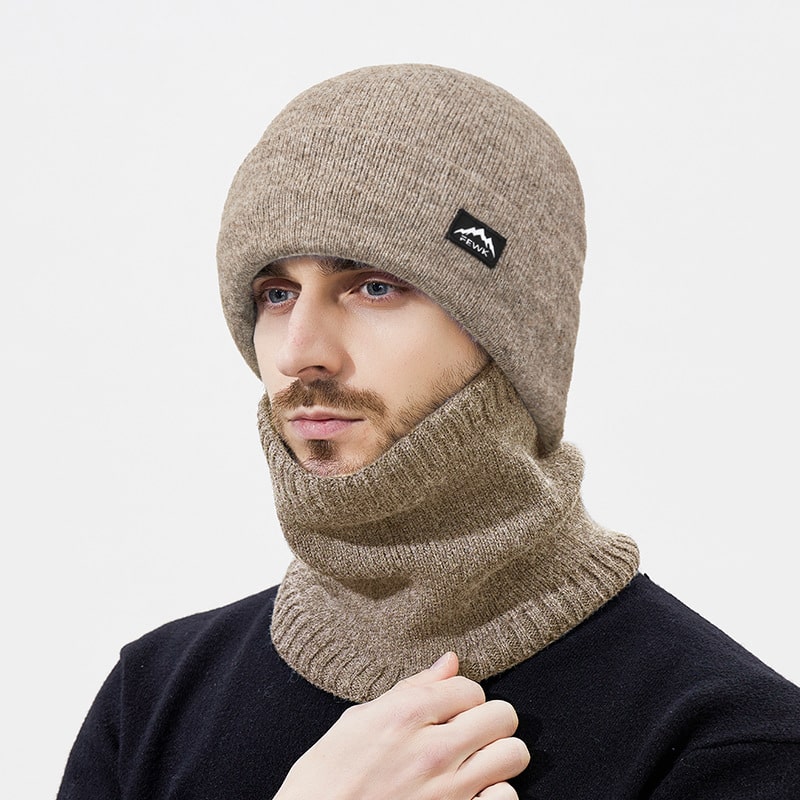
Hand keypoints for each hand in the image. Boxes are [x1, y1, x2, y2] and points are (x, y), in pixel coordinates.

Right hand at [273, 652, 528, 799]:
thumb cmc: (325, 777)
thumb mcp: (358, 720)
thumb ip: (410, 689)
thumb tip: (449, 661)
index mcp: (405, 715)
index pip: (469, 687)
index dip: (462, 697)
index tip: (449, 711)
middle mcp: (432, 749)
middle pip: (501, 715)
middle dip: (488, 720)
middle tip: (468, 733)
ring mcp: (448, 791)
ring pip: (514, 754)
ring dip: (499, 756)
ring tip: (476, 762)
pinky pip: (507, 798)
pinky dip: (496, 795)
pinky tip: (475, 794)